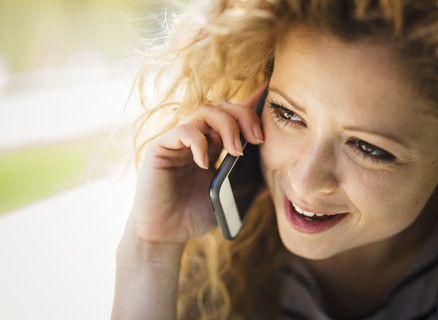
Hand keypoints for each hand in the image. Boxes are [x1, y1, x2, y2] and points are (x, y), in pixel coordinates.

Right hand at [126, 85, 266, 244]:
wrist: (166, 234)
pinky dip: (199, 143)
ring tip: (236, 152)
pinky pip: (184, 131)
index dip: (251, 103)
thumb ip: (249, 186)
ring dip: (227, 127)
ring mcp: (179, 140)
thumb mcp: (229, 199)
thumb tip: (275, 180)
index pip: (232, 116)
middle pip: (222, 107)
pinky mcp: (161, 147)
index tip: (270, 94)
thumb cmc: (194, 216)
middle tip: (258, 138)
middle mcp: (196, 137)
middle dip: (244, 116)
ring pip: (205, 112)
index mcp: (213, 145)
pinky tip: (205, 163)